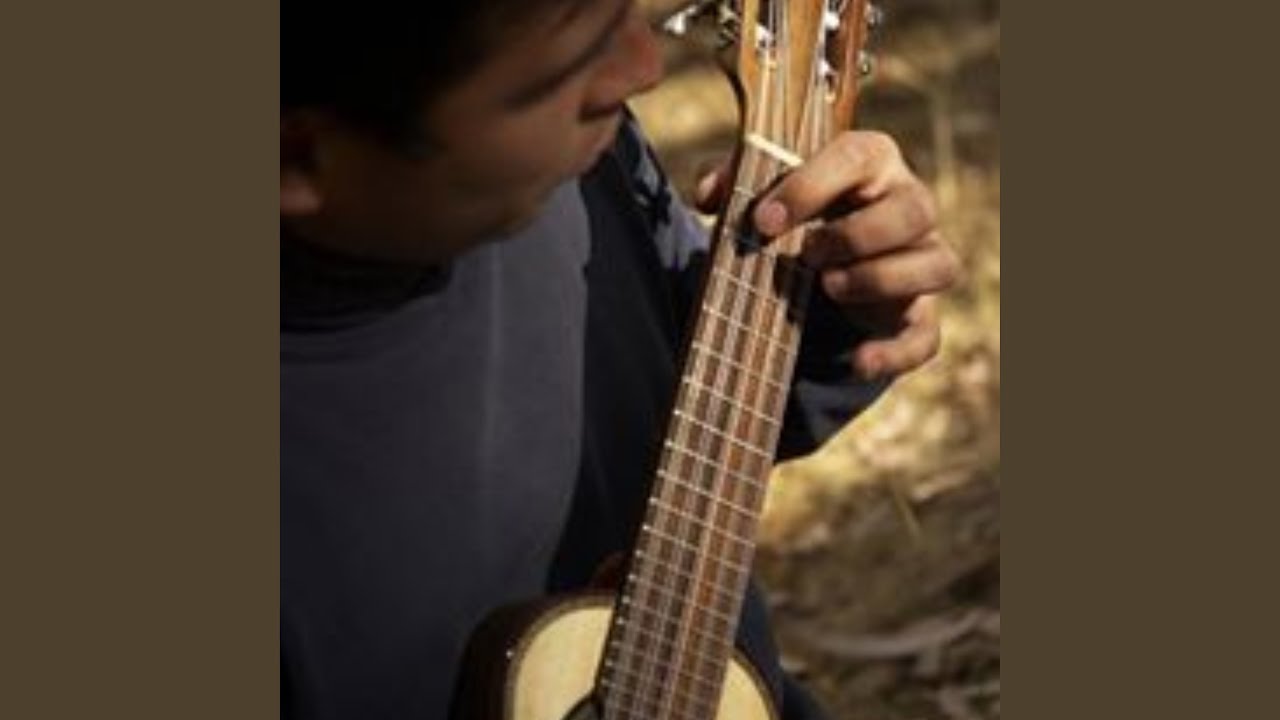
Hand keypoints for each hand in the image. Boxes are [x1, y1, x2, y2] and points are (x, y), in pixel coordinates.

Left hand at [695, 131, 961, 380]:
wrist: (820, 261)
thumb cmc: (797, 211)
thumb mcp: (761, 189)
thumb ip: (730, 180)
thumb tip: (708, 195)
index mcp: (871, 163)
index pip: (858, 156)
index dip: (811, 186)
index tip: (764, 221)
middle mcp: (908, 206)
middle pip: (916, 208)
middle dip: (857, 235)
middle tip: (808, 255)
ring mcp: (921, 261)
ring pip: (938, 266)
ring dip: (881, 279)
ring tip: (829, 288)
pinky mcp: (918, 315)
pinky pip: (927, 336)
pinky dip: (894, 352)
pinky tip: (858, 359)